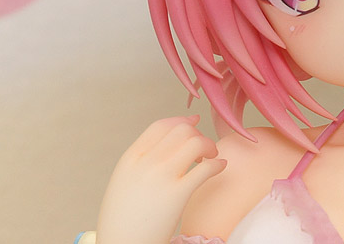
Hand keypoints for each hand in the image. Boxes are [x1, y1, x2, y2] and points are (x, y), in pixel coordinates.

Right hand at [96, 115, 225, 243]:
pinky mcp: (178, 194)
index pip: (160, 126)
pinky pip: (206, 168)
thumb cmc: (124, 221)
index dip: (181, 122)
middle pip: (181, 130)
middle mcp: (145, 163)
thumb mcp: (124, 183)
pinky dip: (218, 164)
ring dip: (209, 147)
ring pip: (195, 142)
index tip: (194, 124)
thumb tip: (166, 147)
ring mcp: (162, 177)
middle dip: (197, 135)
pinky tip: (220, 168)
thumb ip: (140, 162)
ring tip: (210, 159)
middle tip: (203, 150)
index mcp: (130, 159)